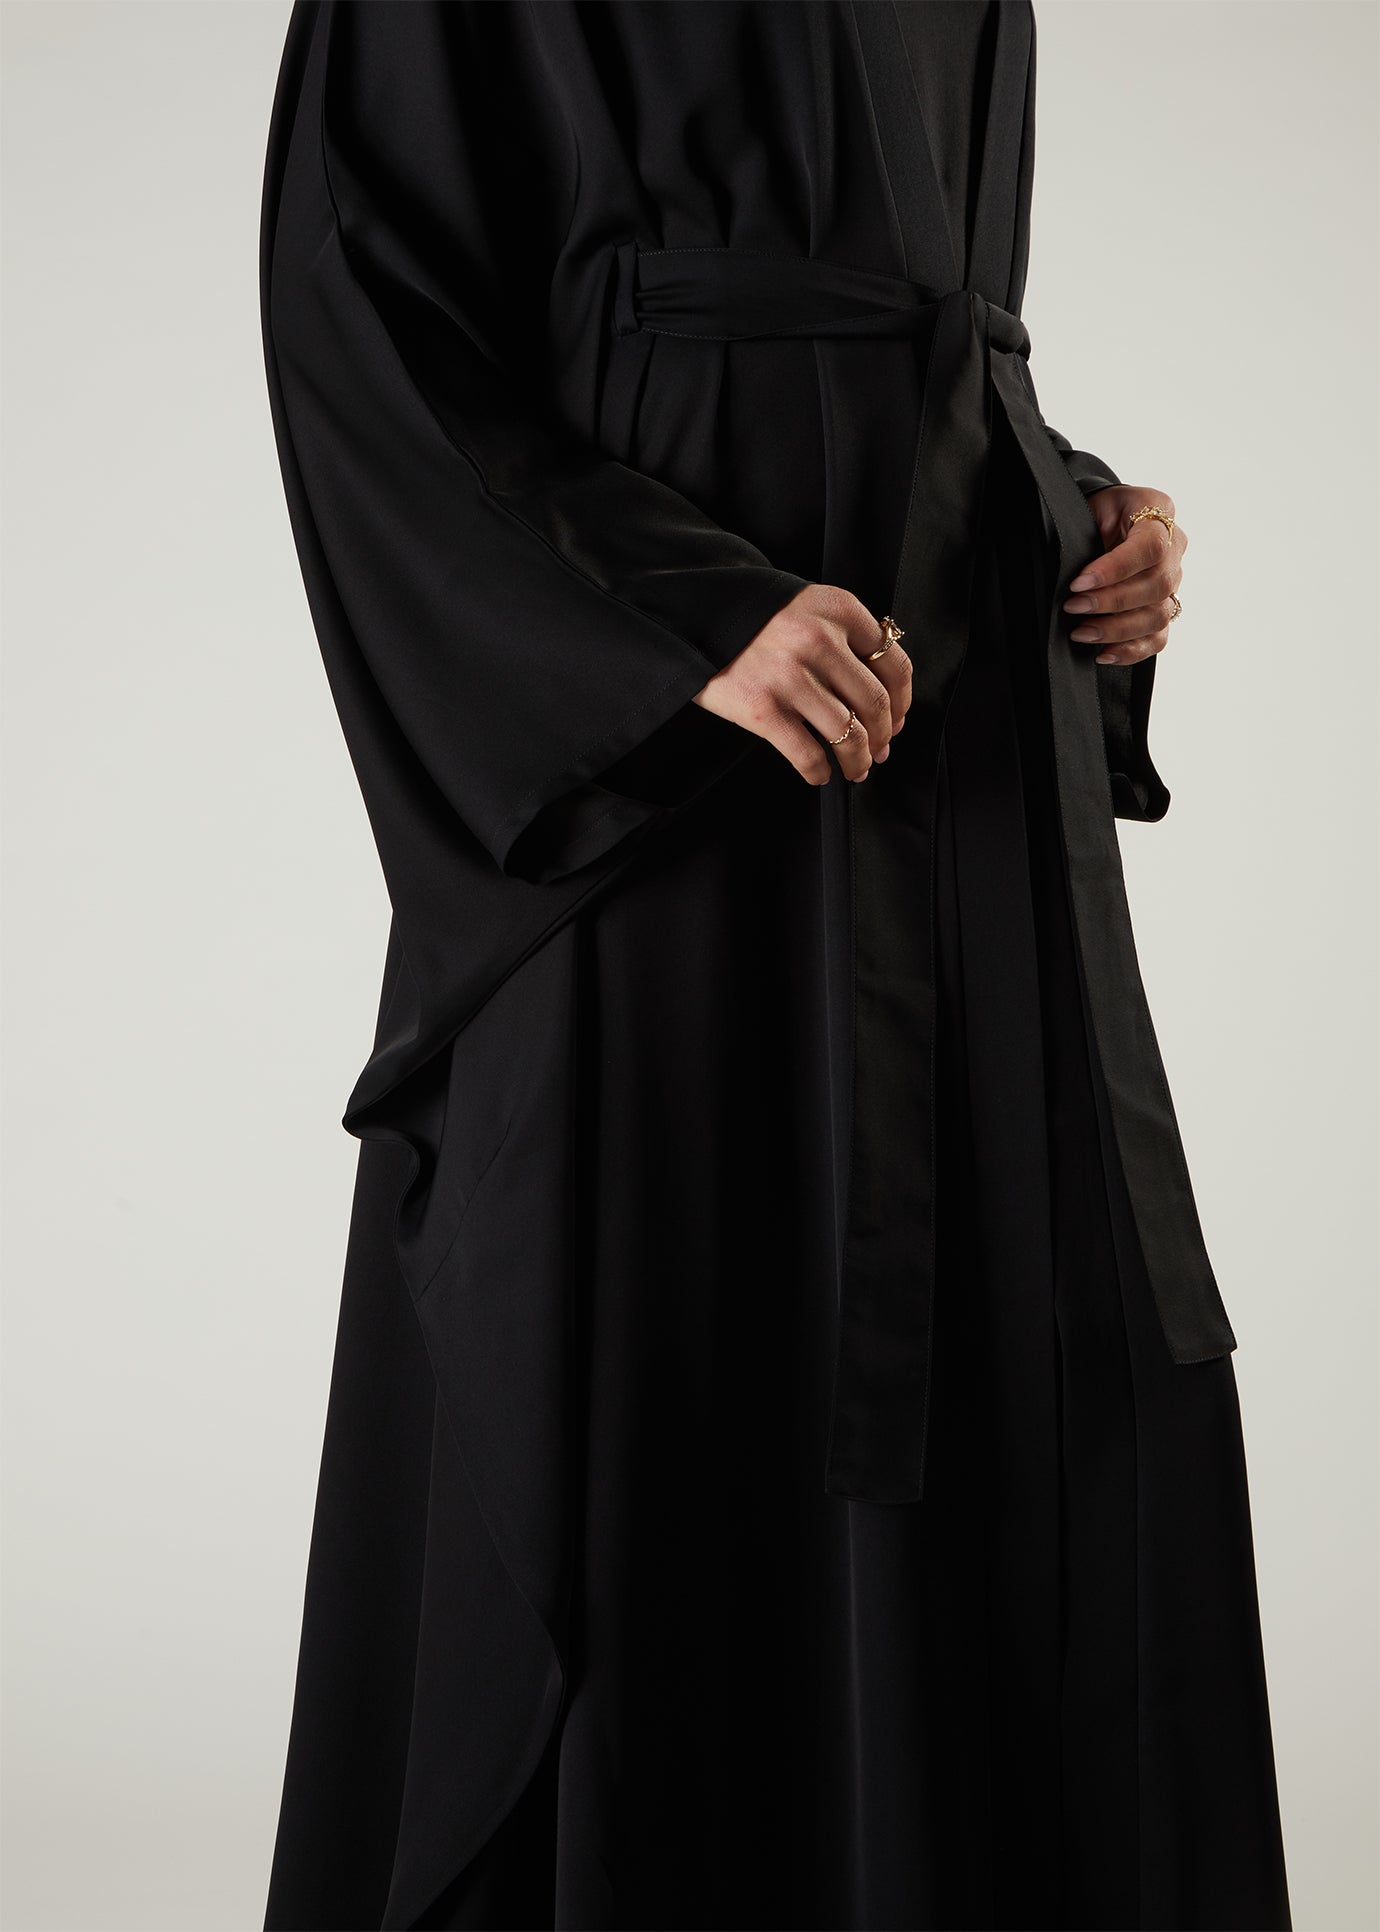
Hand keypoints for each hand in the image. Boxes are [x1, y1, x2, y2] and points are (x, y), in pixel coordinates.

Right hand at [692, 584, 910, 784]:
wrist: (686, 619)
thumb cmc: (750, 619)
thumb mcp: (803, 607)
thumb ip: (842, 636)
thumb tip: (880, 696)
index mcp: (836, 608)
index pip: (892, 663)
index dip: (903, 701)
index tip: (898, 719)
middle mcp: (817, 638)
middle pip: (875, 703)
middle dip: (884, 737)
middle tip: (879, 751)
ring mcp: (789, 675)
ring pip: (848, 735)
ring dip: (858, 761)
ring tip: (855, 770)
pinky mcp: (761, 708)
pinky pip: (807, 754)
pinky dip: (819, 771)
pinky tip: (819, 773)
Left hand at [1064, 487, 1185, 666]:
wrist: (1109, 519)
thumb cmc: (1099, 512)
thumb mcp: (1091, 506)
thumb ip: (1085, 531)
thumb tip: (1065, 571)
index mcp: (1158, 513)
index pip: (1151, 547)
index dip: (1116, 569)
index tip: (1079, 583)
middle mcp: (1174, 549)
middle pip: (1157, 585)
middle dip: (1111, 602)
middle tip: (1073, 607)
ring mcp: (1173, 581)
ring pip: (1159, 615)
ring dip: (1117, 630)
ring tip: (1081, 632)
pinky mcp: (1165, 607)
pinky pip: (1158, 637)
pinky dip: (1131, 650)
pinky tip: (1103, 653)